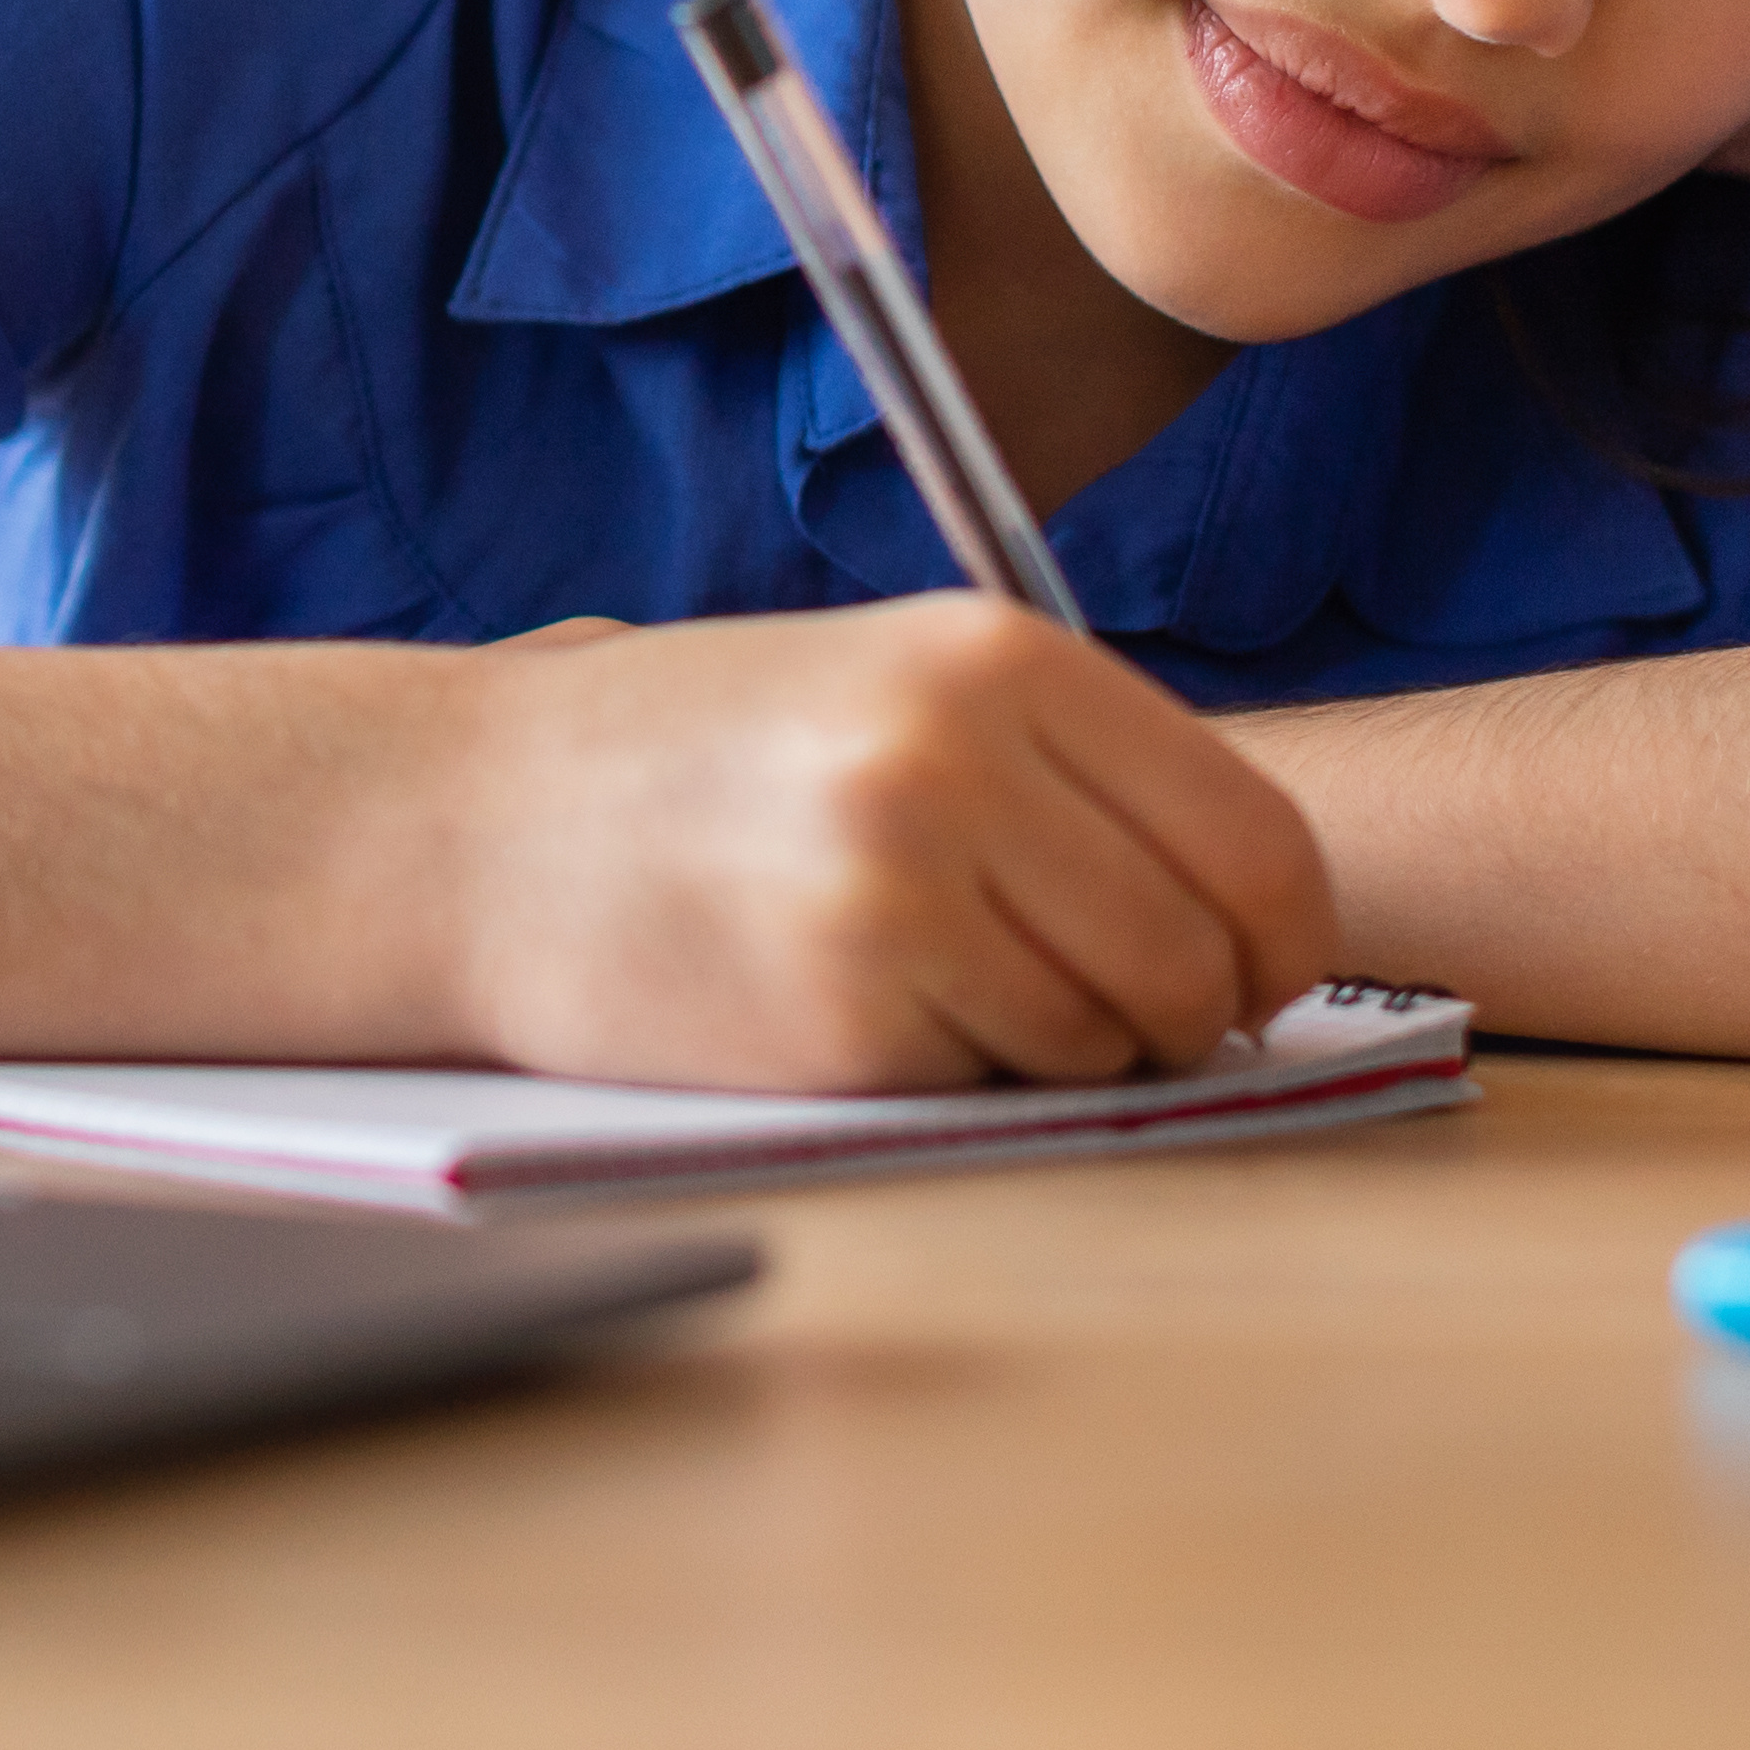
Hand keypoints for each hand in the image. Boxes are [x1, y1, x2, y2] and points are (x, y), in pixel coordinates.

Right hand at [432, 599, 1338, 1091]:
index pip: (1255, 840)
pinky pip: (988, 1091)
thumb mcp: (892, 684)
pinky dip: (959, 1081)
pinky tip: (867, 1019)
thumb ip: (1066, 763)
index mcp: (998, 658)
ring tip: (952, 994)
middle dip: (1184, 1014)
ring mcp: (899, 892)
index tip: (1252, 975)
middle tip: (1128, 1020)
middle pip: (1197, 954)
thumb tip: (1254, 913)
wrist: (470, 825)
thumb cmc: (695, 759)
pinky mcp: (840, 1019)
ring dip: (1063, 1051)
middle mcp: (961, 760)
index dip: (1279, 939)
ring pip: (1101, 1037)